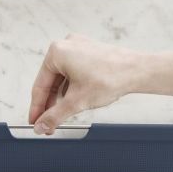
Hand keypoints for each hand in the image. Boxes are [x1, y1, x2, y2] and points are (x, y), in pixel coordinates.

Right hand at [28, 35, 143, 133]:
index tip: (34, 122)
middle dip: (50, 105)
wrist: (137, 71)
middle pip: (51, 82)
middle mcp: (66, 46)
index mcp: (57, 52)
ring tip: (62, 116)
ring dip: (61, 98)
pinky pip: (74, 73)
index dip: (36, 108)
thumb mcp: (76, 102)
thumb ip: (54, 116)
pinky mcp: (90, 53)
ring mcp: (79, 48)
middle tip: (48, 124)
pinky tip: (74, 102)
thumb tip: (41, 126)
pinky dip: (72, 89)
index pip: (40, 86)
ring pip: (63, 79)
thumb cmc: (110, 78)